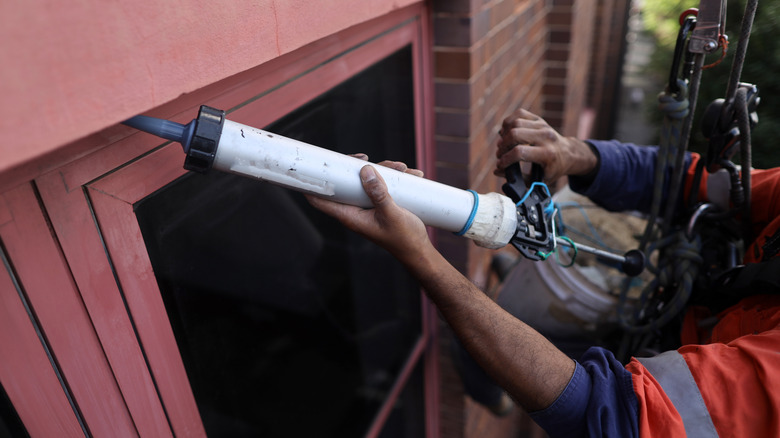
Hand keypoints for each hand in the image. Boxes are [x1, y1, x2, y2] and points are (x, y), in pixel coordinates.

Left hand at [306, 156, 431, 263]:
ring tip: (402, 169)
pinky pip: (381, 185)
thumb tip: (365, 171)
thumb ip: (378, 193)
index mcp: (350, 217)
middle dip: (356, 167)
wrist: (419, 250)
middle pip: (345, 183)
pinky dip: (393, 178)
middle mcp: (355, 211)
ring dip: (383, 171)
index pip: (320, 200)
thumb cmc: (404, 238)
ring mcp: (367, 207)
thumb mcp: (392, 214)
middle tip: (366, 158)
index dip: (313, 183)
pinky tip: (409, 175)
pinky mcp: (380, 204)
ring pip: (366, 181)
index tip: (314, 166)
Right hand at [494, 109, 597, 182]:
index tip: (501, 165)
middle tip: (500, 154)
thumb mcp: (539, 180)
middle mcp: (546, 137)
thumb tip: (497, 171)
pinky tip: (506, 133)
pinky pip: (519, 114)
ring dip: (504, 135)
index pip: (519, 152)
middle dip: (503, 146)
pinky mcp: (539, 119)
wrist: (568, 154)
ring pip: (514, 123)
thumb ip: (518, 178)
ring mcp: (543, 125)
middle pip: (515, 134)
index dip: (505, 159)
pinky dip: (508, 122)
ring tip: (503, 145)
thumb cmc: (552, 169)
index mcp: (548, 154)